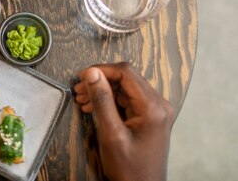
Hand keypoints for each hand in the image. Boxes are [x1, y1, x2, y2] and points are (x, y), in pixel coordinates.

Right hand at [74, 62, 173, 180]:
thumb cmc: (128, 168)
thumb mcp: (111, 134)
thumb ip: (101, 101)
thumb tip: (91, 72)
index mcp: (152, 106)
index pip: (126, 72)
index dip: (101, 70)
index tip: (81, 77)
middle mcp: (158, 104)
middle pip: (126, 78)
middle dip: (100, 80)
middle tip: (78, 90)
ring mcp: (155, 111)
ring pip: (125, 88)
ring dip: (103, 90)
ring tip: (82, 100)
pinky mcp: (150, 117)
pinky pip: (128, 100)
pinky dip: (110, 101)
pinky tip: (93, 107)